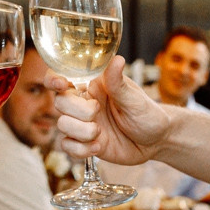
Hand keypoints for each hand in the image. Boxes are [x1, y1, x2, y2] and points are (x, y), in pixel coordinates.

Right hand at [47, 57, 174, 165]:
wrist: (156, 142)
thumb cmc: (148, 114)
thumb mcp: (134, 99)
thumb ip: (118, 83)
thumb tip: (116, 59)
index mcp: (93, 85)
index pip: (62, 76)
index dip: (54, 79)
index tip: (62, 84)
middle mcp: (83, 102)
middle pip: (59, 102)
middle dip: (77, 111)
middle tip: (97, 112)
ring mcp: (82, 124)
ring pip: (62, 125)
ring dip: (81, 132)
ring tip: (100, 134)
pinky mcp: (84, 143)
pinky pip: (67, 146)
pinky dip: (80, 150)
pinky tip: (98, 147)